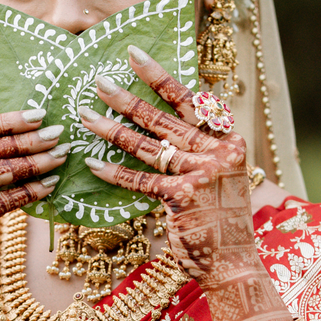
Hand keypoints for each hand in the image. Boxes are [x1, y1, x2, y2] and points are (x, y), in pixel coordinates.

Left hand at [79, 48, 284, 320]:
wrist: (235, 263)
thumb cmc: (222, 222)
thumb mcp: (221, 178)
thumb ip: (198, 152)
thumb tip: (160, 128)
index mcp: (228, 141)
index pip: (190, 101)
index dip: (160, 78)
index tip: (135, 56)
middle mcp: (218, 152)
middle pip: (165, 117)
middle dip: (127, 98)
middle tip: (98, 81)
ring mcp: (201, 174)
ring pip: (148, 145)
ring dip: (112, 130)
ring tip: (85, 116)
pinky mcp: (182, 198)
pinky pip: (141, 180)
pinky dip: (115, 173)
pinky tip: (93, 164)